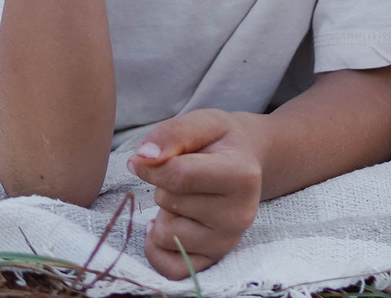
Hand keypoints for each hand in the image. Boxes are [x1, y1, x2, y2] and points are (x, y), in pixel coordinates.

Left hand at [129, 109, 263, 278]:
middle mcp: (240, 215)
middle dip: (163, 185)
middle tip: (185, 175)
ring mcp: (227, 242)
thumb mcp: (203, 122)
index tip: (147, 156)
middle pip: (169, 201)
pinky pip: (169, 267)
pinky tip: (169, 223)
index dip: (152, 164)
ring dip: (163, 212)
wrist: (246, 164)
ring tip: (185, 197)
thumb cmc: (221, 142)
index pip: (180, 176)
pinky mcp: (212, 260)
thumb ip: (173, 133)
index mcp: (243, 176)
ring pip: (164, 233)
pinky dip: (157, 247)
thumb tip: (143, 157)